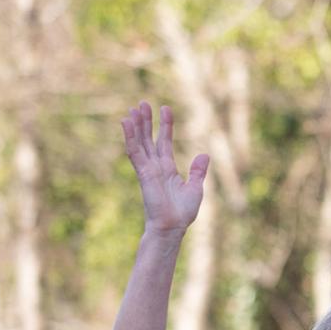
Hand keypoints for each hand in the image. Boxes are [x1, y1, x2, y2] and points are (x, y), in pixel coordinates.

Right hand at [120, 102, 209, 234]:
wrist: (172, 226)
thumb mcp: (195, 188)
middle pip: (149, 139)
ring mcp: (147, 169)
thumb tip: (204, 155)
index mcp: (167, 169)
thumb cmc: (182, 212)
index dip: (165, 126)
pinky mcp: (142, 172)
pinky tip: (126, 123)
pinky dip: (130, 137)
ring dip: (136, 125)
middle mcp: (155, 166)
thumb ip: (197, 171)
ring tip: (134, 108)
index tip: (165, 109)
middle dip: (146, 121)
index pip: (165, 142)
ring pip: (140, 142)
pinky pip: (135, 151)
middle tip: (143, 103)